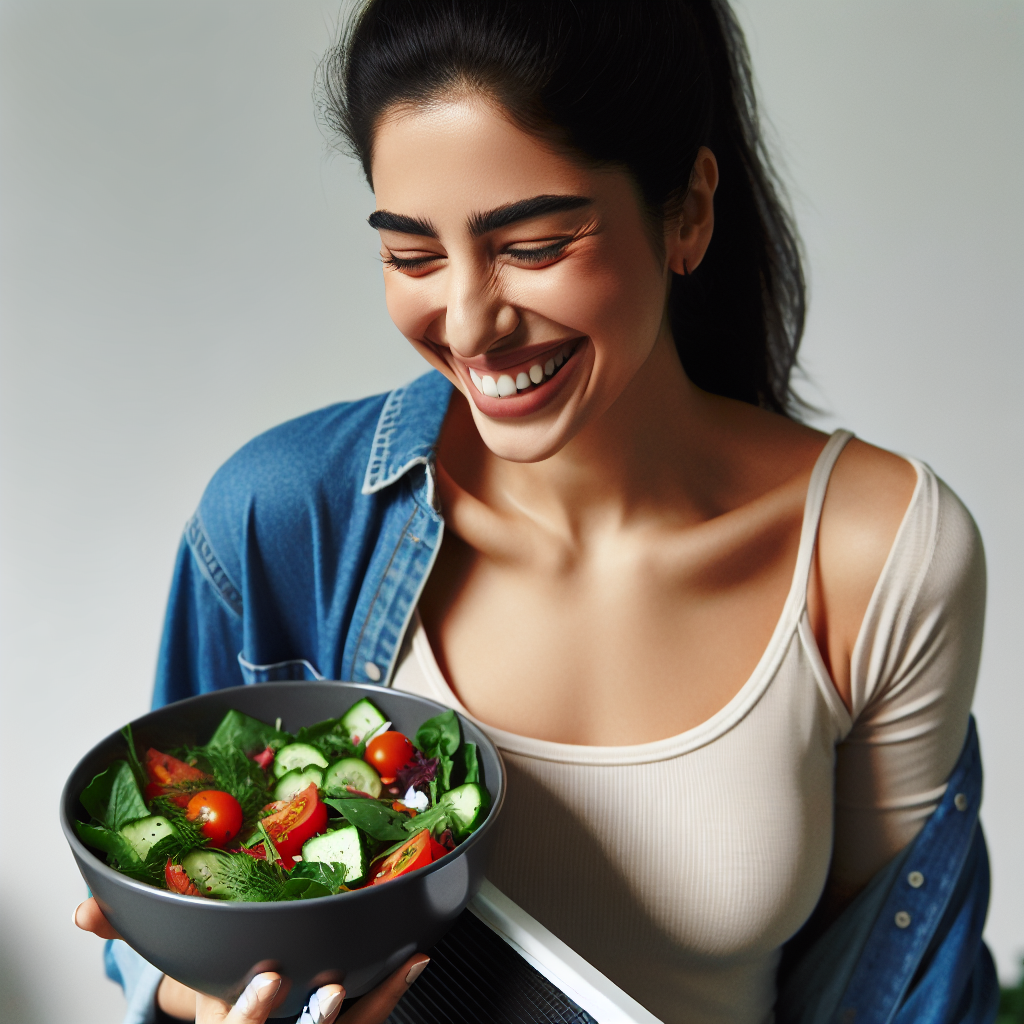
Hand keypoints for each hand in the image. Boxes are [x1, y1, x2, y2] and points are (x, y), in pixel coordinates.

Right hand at [73, 898, 429, 1023]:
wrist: (245, 1020)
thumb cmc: (215, 986)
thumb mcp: (173, 966)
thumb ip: (130, 932)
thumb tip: (85, 906)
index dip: (250, 1014)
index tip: (268, 979)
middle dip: (311, 1021)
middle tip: (327, 989)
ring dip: (373, 1002)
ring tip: (399, 965)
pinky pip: (373, 1014)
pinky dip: (394, 987)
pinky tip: (415, 956)